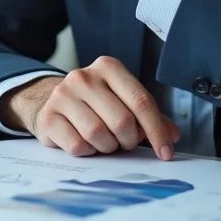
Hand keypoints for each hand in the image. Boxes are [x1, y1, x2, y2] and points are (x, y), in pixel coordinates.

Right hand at [1, 56, 180, 159]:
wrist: (50, 104)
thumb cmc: (94, 105)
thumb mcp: (122, 102)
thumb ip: (148, 116)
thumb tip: (172, 135)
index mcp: (108, 67)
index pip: (141, 101)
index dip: (156, 131)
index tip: (165, 152)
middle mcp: (83, 76)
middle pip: (122, 121)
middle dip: (128, 141)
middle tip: (124, 142)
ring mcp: (62, 95)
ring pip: (98, 135)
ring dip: (107, 147)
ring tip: (103, 141)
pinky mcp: (48, 116)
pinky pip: (78, 146)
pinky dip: (87, 152)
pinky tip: (84, 143)